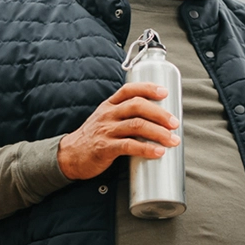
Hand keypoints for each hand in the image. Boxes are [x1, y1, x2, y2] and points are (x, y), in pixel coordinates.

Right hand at [57, 82, 180, 179]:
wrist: (69, 155)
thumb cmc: (94, 137)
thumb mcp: (106, 119)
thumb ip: (126, 115)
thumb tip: (158, 119)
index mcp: (110, 105)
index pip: (129, 90)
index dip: (148, 88)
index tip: (165, 92)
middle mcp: (108, 114)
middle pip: (137, 106)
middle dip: (160, 113)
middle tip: (175, 123)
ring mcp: (106, 130)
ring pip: (136, 125)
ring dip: (159, 132)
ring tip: (173, 140)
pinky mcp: (105, 148)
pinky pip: (129, 146)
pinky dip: (146, 148)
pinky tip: (158, 152)